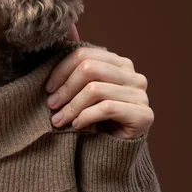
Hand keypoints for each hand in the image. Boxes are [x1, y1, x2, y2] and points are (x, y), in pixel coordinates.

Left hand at [45, 24, 153, 139]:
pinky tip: (76, 125)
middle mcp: (132, 74)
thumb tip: (57, 42)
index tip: (47, 88)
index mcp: (117, 63)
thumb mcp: (81, 91)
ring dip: (71, 107)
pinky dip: (86, 117)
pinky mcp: (144, 114)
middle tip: (51, 105)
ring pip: (95, 90)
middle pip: (88, 69)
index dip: (61, 70)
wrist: (113, 149)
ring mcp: (140, 93)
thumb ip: (74, 70)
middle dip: (65, 88)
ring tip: (59, 120)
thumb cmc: (93, 117)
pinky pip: (106, 108)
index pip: (83, 55)